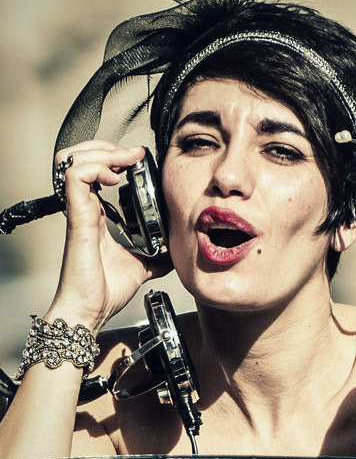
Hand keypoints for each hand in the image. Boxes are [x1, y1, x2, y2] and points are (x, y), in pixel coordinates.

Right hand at [49, 141, 170, 330]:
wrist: (91, 311)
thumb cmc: (105, 290)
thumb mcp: (143, 265)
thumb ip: (157, 254)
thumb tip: (177, 251)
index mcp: (98, 215)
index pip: (96, 172)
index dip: (114, 157)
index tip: (139, 160)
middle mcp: (86, 209)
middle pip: (81, 159)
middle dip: (107, 147)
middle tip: (132, 155)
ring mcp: (80, 212)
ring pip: (75, 162)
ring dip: (102, 152)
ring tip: (124, 160)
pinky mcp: (78, 219)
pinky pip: (75, 179)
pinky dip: (95, 168)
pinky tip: (113, 176)